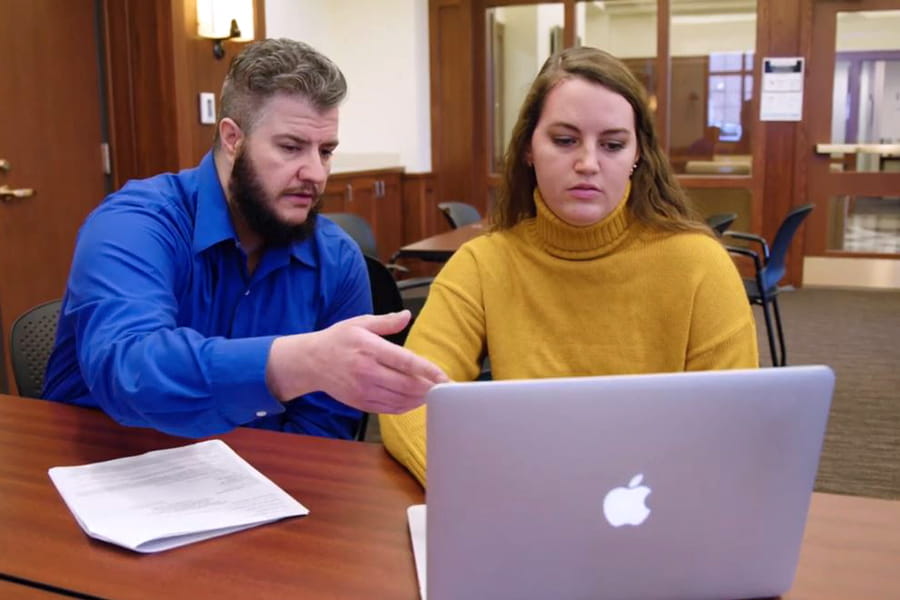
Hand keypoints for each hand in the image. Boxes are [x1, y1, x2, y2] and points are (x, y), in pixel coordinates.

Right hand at [266, 311, 448, 413]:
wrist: (310, 363)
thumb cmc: (337, 340)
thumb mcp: (360, 323)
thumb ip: (386, 322)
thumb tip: (407, 315)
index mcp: (369, 349)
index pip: (405, 362)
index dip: (428, 371)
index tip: (444, 377)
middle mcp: (366, 372)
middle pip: (406, 385)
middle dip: (429, 388)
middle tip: (444, 387)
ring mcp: (363, 391)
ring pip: (400, 400)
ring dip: (420, 398)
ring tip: (433, 393)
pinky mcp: (361, 404)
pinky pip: (390, 409)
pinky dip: (406, 407)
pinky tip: (415, 400)